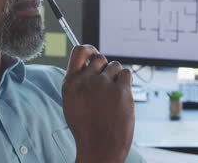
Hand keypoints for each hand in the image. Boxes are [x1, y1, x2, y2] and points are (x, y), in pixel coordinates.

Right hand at [62, 45, 134, 162]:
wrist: (100, 147)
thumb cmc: (88, 128)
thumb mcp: (72, 103)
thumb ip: (79, 82)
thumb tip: (90, 65)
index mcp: (71, 82)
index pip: (79, 51)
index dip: (89, 49)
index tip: (94, 54)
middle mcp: (86, 80)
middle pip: (100, 58)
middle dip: (105, 68)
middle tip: (108, 84)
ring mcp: (103, 84)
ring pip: (115, 66)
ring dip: (116, 77)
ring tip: (113, 95)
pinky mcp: (120, 90)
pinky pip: (126, 74)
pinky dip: (126, 82)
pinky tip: (121, 96)